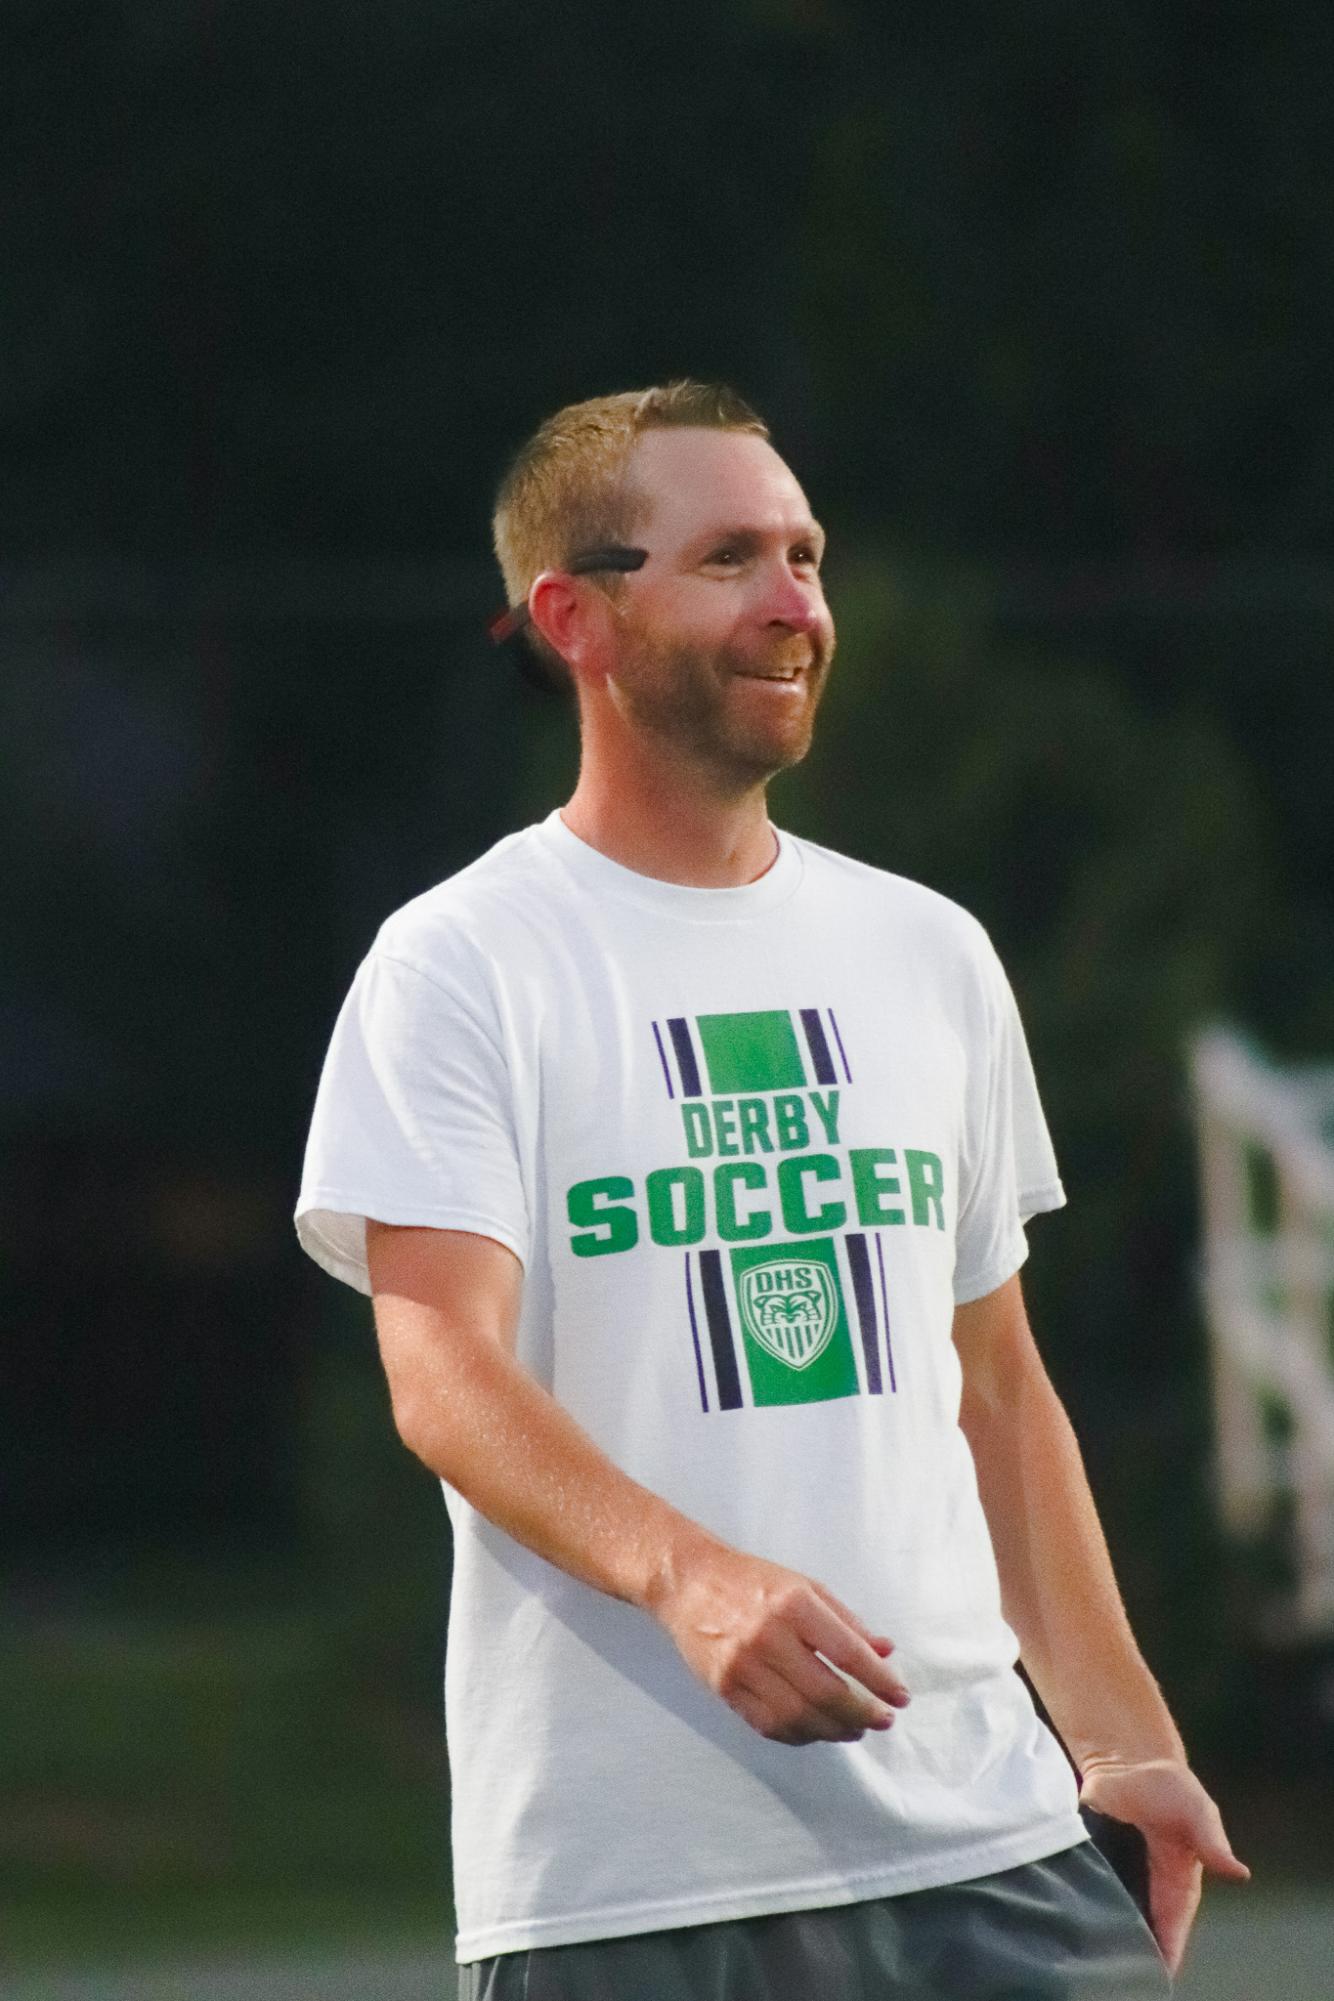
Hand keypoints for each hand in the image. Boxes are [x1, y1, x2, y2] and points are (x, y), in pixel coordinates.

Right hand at [647, 1535, 909, 1744]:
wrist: (689, 1582)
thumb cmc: (752, 1581)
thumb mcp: (805, 1586)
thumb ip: (847, 1621)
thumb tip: (886, 1653)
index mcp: (793, 1605)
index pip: (847, 1652)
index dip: (879, 1680)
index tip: (900, 1697)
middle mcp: (768, 1636)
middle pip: (825, 1692)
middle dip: (862, 1713)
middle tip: (882, 1720)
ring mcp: (743, 1666)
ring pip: (798, 1716)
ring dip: (834, 1731)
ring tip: (855, 1729)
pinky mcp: (724, 1689)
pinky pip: (769, 1725)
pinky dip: (800, 1736)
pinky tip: (817, 1731)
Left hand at [1079, 1757, 1249, 1974]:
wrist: (1126, 1758)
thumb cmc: (1170, 1786)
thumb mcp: (1196, 1811)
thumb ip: (1212, 1842)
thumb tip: (1239, 1873)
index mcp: (1179, 1882)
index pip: (1173, 1926)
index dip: (1167, 1950)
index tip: (1157, 1975)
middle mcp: (1148, 1886)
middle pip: (1142, 1928)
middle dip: (1134, 1948)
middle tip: (1119, 1967)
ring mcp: (1118, 1874)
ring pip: (1114, 1912)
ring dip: (1106, 1927)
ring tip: (1094, 1947)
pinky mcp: (1091, 1858)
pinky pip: (1087, 1887)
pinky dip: (1081, 1899)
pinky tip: (1071, 1911)